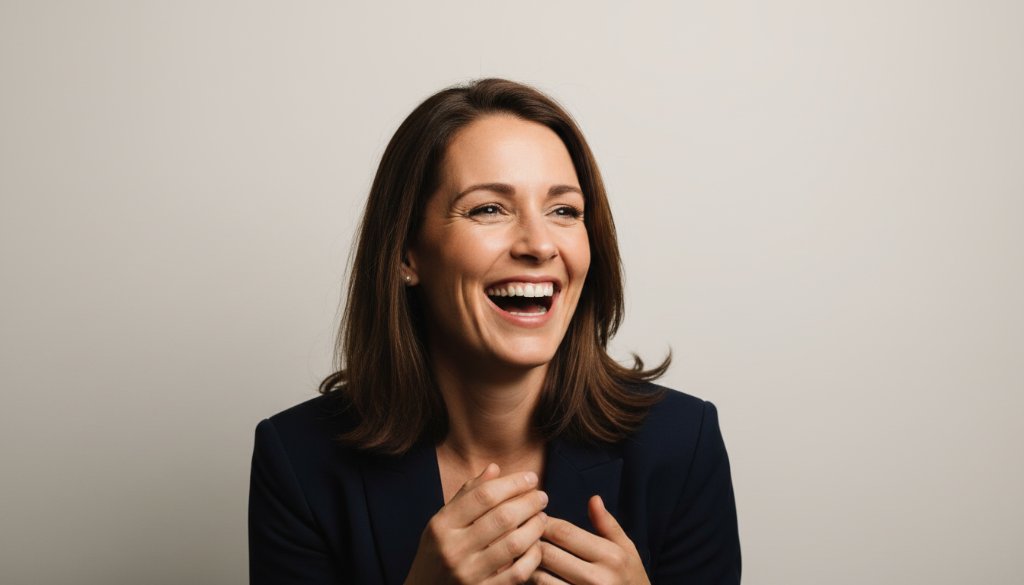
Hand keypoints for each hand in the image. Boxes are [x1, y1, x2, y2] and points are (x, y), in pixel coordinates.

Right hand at [403, 463, 548, 584]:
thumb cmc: (436, 553)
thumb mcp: (443, 522)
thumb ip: (467, 495)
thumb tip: (494, 468)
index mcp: (442, 525)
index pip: (483, 495)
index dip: (512, 483)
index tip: (530, 477)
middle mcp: (453, 549)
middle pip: (502, 517)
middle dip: (529, 502)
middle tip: (541, 496)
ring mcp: (468, 574)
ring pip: (513, 544)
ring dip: (534, 527)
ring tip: (542, 517)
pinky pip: (517, 573)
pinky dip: (532, 557)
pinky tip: (536, 546)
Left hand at [530, 495, 649, 584]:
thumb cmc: (630, 577)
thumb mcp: (627, 549)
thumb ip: (608, 524)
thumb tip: (594, 499)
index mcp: (610, 556)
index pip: (564, 533)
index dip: (543, 522)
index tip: (534, 517)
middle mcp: (597, 579)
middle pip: (548, 553)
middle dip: (530, 541)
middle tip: (519, 533)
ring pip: (539, 576)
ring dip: (526, 564)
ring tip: (520, 553)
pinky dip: (532, 582)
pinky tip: (529, 573)